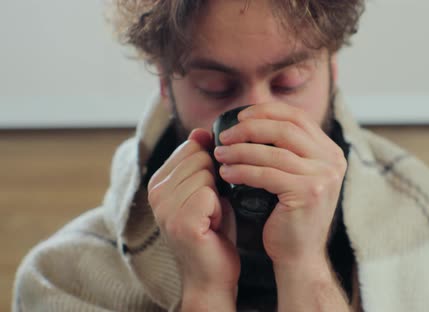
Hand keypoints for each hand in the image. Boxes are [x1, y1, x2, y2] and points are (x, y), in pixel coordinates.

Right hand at [147, 129, 238, 308]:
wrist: (213, 274)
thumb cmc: (214, 231)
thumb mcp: (207, 189)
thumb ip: (202, 162)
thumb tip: (201, 131)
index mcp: (158, 182)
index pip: (191, 147)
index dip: (210, 166)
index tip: (210, 191)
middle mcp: (155, 193)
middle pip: (200, 157)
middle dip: (216, 180)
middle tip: (212, 207)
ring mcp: (165, 207)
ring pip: (206, 173)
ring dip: (219, 195)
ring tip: (212, 217)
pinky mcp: (180, 220)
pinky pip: (210, 192)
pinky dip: (220, 208)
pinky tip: (213, 225)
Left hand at [213, 103, 346, 266]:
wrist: (299, 255)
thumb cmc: (288, 216)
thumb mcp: (293, 176)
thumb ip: (283, 149)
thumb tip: (248, 121)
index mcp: (329, 152)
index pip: (297, 117)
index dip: (266, 111)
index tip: (239, 117)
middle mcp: (332, 160)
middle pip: (286, 128)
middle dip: (250, 128)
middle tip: (224, 136)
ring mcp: (323, 176)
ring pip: (274, 151)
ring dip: (241, 150)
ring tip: (220, 154)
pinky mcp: (308, 193)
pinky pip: (267, 174)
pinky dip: (243, 171)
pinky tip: (226, 174)